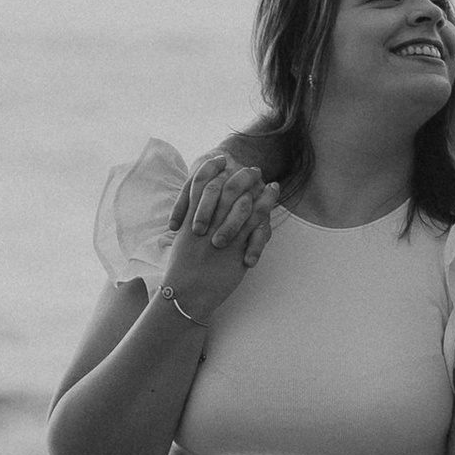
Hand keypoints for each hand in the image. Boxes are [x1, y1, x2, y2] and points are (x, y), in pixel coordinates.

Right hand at [160, 158, 277, 324]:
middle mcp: (207, 222)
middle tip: (252, 168)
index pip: (199, 183)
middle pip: (226, 187)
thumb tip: (194, 218)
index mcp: (191, 218)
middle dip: (240, 175)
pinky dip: (266, 207)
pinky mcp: (237, 247)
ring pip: (245, 202)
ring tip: (269, 181)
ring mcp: (222, 233)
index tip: (220, 159)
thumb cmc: (182, 273)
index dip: (211, 168)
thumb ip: (190, 227)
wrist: (186, 295)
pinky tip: (272, 201)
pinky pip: (256, 223)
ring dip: (259, 189)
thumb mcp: (182, 244)